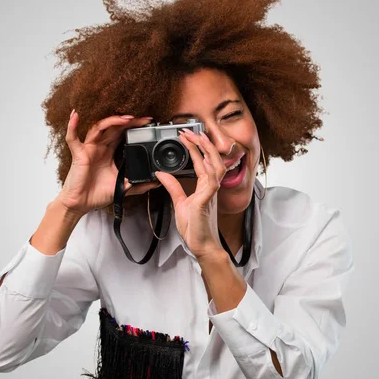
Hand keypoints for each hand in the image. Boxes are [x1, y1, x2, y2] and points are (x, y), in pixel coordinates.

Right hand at [54, 110, 161, 214]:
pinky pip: (72, 138)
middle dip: (128, 122)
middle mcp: (99, 147)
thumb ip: (139, 184)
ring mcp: (88, 149)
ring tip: (125, 119)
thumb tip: (157, 182)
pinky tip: (75, 116)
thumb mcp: (123, 187)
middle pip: (114, 127)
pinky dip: (72, 126)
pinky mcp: (78, 154)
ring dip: (111, 121)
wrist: (82, 205)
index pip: (122, 133)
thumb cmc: (97, 194)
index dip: (134, 126)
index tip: (147, 123)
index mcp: (109, 152)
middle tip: (142, 119)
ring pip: (98, 128)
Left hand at [154, 129, 227, 259]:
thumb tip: (162, 173)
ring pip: (215, 167)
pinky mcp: (207, 201)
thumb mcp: (180, 203)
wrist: (201, 246)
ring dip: (207, 151)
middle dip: (203, 144)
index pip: (202, 162)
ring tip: (197, 138)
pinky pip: (211, 182)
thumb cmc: (194, 228)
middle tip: (190, 131)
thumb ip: (173, 186)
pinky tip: (201, 161)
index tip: (185, 136)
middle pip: (213, 160)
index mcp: (205, 187)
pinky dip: (207, 170)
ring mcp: (210, 194)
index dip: (195, 148)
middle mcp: (210, 188)